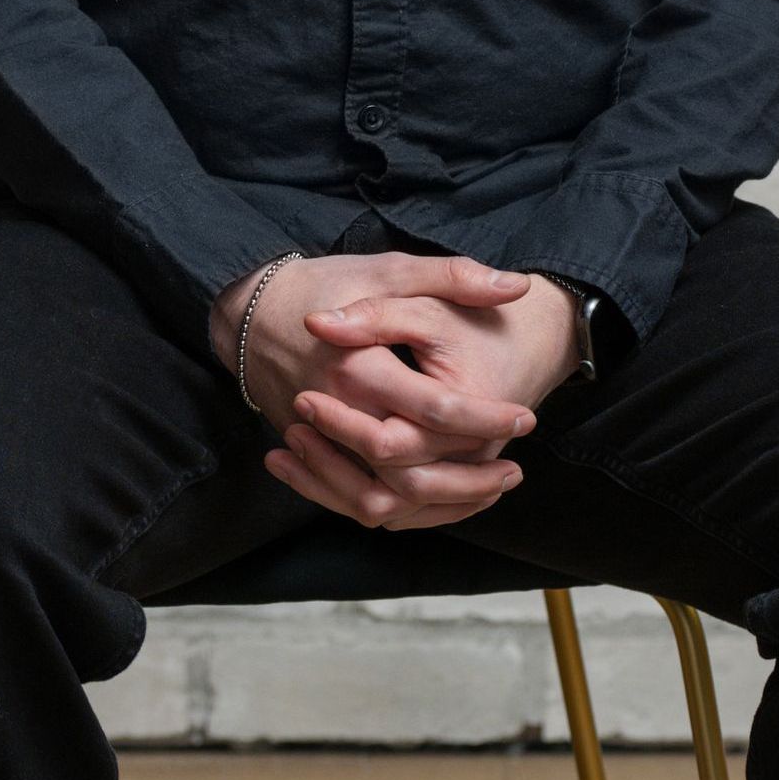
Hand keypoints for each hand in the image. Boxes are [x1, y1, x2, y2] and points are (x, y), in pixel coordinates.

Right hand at [211, 251, 576, 530]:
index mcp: (359, 368)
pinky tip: (441, 500)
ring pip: (381, 503)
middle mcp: (337, 414)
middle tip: (515, 471)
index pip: (434, 412)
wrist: (253, 312)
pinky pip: (358, 502)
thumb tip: (516, 287)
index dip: (485, 420)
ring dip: (439, 505)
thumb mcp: (391, 268)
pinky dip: (403, 511)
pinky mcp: (316, 456)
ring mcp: (321, 443)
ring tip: (488, 491)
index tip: (525, 419)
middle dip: (468, 480)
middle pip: (408, 473)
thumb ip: (454, 277)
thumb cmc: (327, 284)